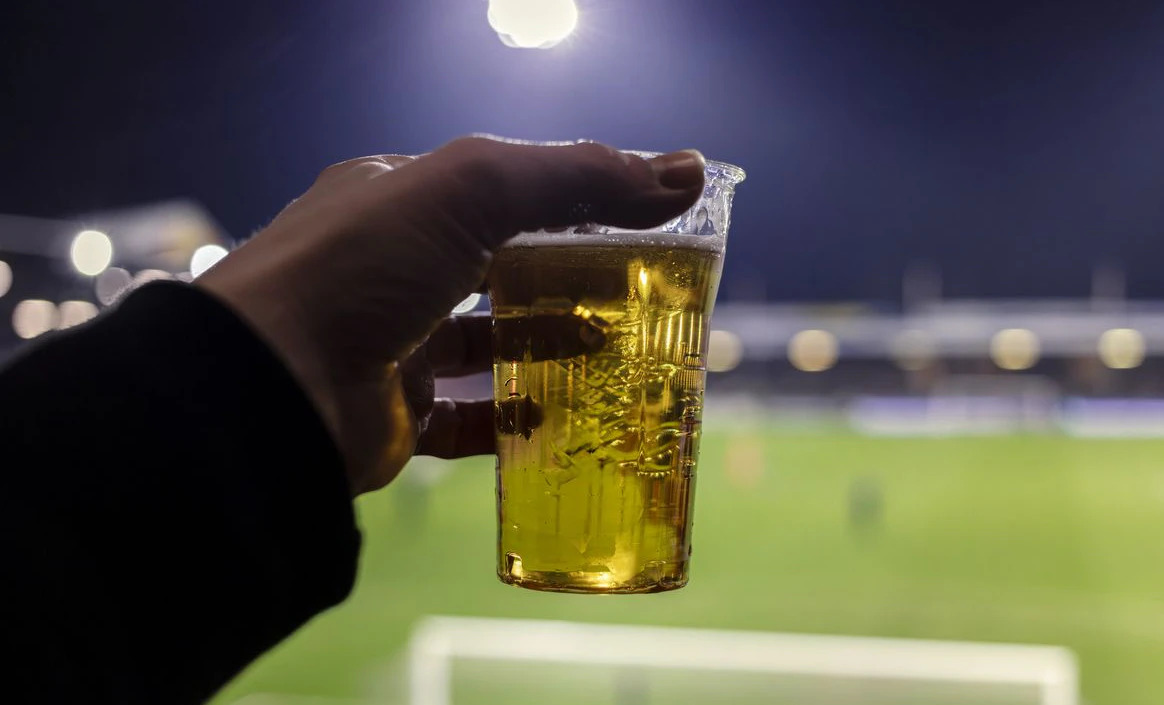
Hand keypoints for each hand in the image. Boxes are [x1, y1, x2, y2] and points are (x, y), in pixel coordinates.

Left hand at [197, 137, 706, 494]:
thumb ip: (577, 177)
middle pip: (502, 267)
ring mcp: (393, 345)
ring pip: (491, 345)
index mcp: (398, 200)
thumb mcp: (473, 190)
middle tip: (643, 292)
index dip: (574, 202)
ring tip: (618, 351)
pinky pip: (470, 421)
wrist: (270, 388)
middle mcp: (392, 268)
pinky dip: (517, 422)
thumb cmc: (365, 266)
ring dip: (553, 346)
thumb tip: (685, 171)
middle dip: (573, 277)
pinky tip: (563, 419)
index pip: (502, 191)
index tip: (643, 220)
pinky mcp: (396, 418)